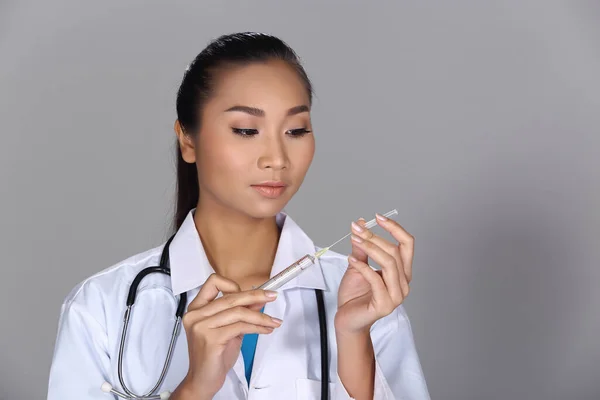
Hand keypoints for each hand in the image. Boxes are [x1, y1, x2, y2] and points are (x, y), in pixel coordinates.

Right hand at [172, 274, 281, 398]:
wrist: (203, 380)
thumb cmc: (214, 355)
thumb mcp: (230, 328)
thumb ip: (241, 312)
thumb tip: (258, 299)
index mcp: (197, 308)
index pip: (214, 282)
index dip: (234, 286)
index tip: (251, 293)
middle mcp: (196, 315)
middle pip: (231, 297)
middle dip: (256, 295)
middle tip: (272, 296)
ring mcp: (201, 326)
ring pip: (239, 312)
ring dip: (261, 316)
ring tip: (272, 321)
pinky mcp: (211, 339)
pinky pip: (240, 326)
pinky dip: (257, 327)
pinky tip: (265, 329)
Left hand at [335, 213, 413, 334]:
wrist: (347, 319)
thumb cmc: (354, 295)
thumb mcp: (357, 265)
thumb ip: (361, 248)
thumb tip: (360, 224)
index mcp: (401, 272)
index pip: (407, 244)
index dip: (395, 228)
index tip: (378, 217)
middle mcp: (403, 283)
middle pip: (396, 252)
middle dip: (375, 237)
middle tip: (357, 229)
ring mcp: (396, 296)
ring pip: (389, 264)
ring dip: (370, 248)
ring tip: (355, 240)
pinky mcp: (385, 305)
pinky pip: (376, 280)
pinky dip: (363, 267)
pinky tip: (351, 260)